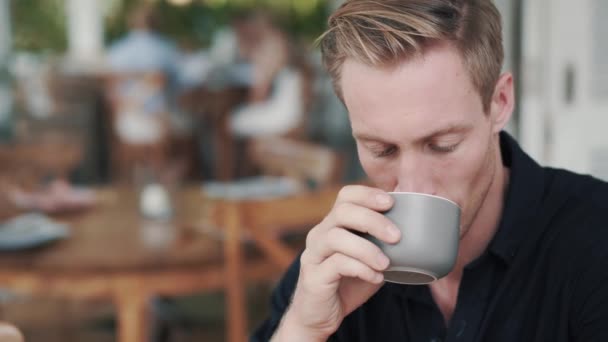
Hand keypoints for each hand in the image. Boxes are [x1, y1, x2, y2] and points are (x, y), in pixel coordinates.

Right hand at [274, 185, 400, 340]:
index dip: (367, 194)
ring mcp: (313, 254)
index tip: (390, 202)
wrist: (318, 317)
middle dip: (372, 220)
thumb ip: (383, 246)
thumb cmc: (346, 285)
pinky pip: (336, 264)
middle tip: (396, 236)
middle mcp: (319, 234)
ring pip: (336, 237)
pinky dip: (361, 269)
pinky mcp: (313, 276)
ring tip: (387, 263)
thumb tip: (419, 235)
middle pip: (342, 211)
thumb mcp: (369, 261)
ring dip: (367, 248)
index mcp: (333, 225)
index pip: (345, 196)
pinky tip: (376, 278)